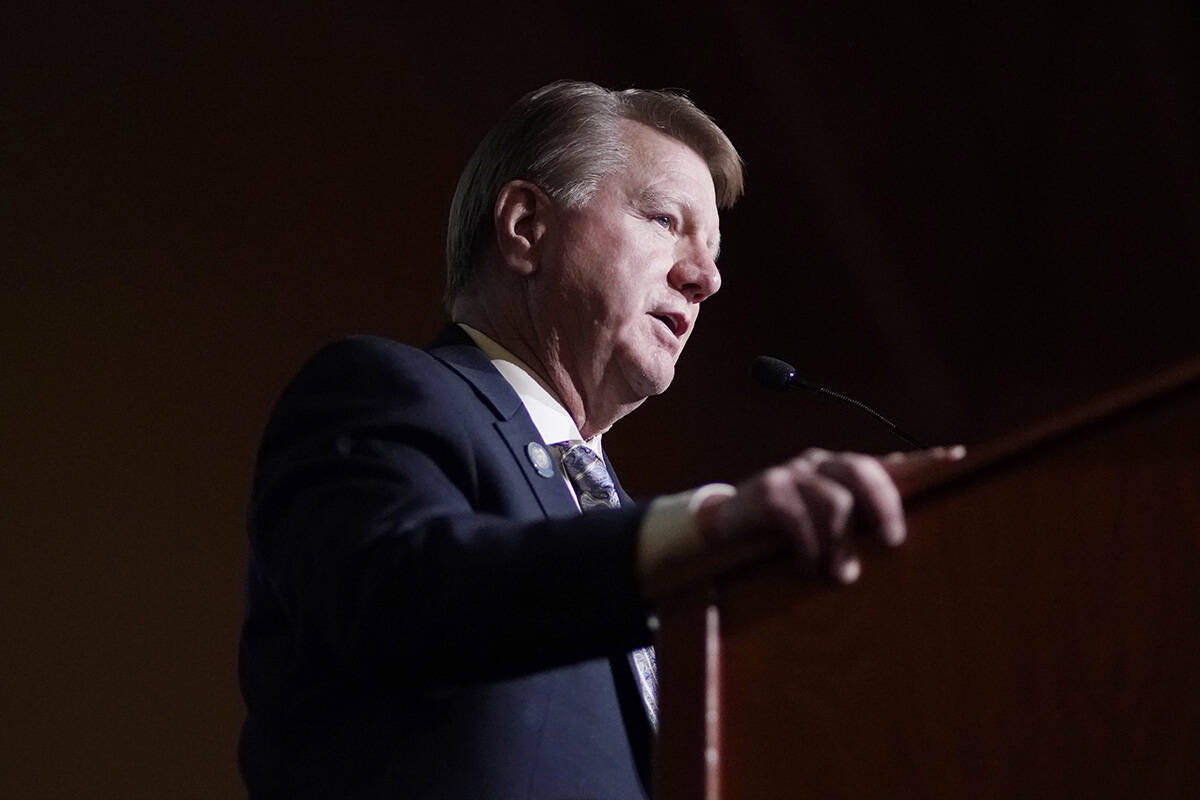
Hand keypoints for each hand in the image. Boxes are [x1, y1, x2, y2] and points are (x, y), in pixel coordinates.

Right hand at [696, 446, 964, 583]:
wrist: (723, 528)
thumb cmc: (786, 534)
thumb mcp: (825, 531)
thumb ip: (856, 531)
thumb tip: (896, 550)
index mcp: (842, 472)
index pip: (888, 462)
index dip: (923, 460)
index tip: (957, 458)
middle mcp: (821, 464)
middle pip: (863, 470)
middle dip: (884, 505)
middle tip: (893, 542)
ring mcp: (793, 473)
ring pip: (834, 499)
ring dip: (842, 542)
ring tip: (842, 575)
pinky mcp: (768, 489)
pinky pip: (799, 517)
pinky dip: (810, 547)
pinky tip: (809, 567)